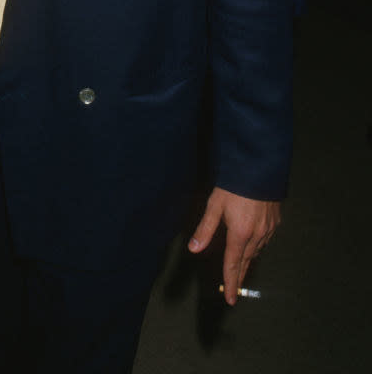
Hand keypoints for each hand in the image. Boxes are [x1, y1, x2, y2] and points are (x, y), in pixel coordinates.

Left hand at [187, 187, 280, 304]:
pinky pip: (265, 241)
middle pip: (246, 261)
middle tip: (234, 290)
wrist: (260, 168)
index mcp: (240, 233)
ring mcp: (269, 229)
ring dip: (248, 261)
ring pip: (257, 251)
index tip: (230, 300)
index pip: (233, 264)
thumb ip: (205, 228)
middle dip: (239, 275)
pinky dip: (257, 247)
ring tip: (241, 269)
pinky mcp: (276, 221)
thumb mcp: (215, 205)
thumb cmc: (234, 186)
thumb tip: (193, 249)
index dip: (230, 282)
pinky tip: (254, 246)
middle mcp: (257, 235)